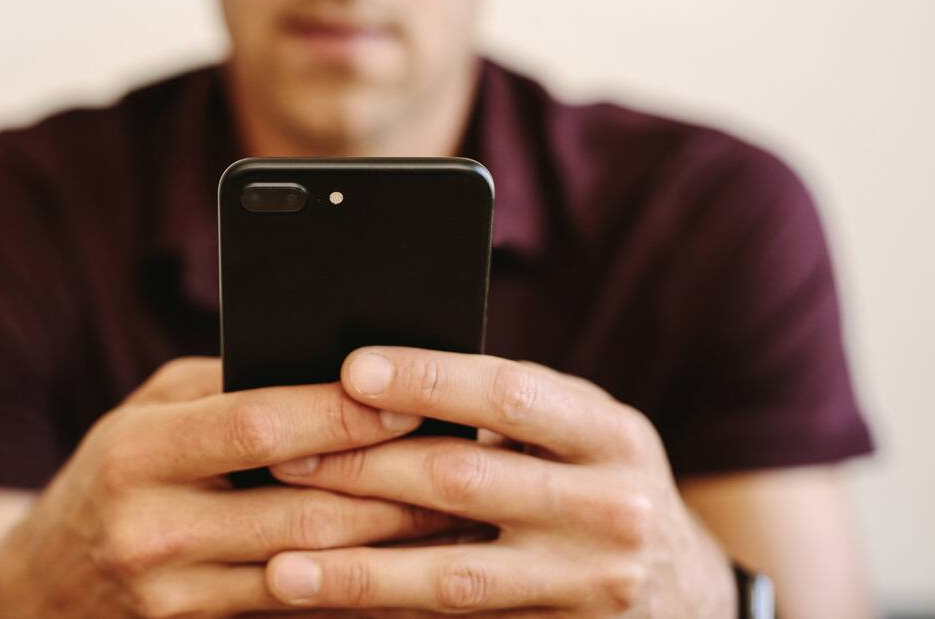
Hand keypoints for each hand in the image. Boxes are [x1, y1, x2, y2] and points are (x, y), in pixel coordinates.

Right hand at [0, 357, 462, 618]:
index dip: (341, 414)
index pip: (257, 427)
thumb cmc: (111, 475)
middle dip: (394, 488)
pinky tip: (409, 570)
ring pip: (314, 572)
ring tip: (459, 517)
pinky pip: (299, 613)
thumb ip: (226, 389)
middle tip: (466, 465)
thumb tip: (328, 366)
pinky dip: (360, 591)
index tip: (410, 399)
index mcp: (138, 452)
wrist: (42, 592)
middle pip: (302, 510)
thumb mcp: (145, 413)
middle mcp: (154, 529)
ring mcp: (176, 597)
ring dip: (394, 547)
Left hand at [263, 347, 737, 617]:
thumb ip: (506, 409)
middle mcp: (610, 510)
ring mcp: (589, 587)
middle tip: (282, 459)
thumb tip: (374, 384)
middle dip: (363, 470)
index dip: (429, 380)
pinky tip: (330, 612)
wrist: (683, 591)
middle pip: (464, 482)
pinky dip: (390, 617)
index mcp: (611, 435)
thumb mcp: (581, 433)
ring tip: (280, 567)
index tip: (351, 369)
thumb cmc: (600, 482)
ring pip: (452, 578)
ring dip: (358, 573)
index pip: (511, 394)